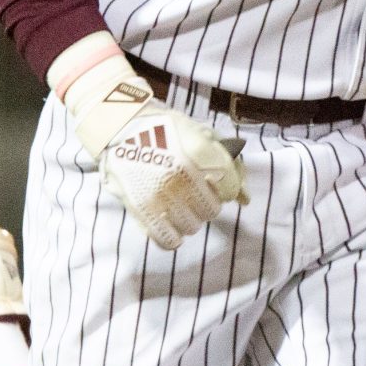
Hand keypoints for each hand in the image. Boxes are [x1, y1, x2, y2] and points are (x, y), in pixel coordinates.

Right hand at [55, 36, 245, 249]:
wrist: (120, 127)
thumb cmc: (167, 128)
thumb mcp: (203, 135)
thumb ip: (230, 166)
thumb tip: (246, 200)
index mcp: (200, 153)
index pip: (229, 189)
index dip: (226, 187)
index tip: (215, 182)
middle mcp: (181, 176)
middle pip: (211, 210)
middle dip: (207, 201)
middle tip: (194, 190)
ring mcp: (160, 195)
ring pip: (192, 226)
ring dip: (190, 216)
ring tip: (178, 201)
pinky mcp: (141, 210)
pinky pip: (167, 239)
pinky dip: (173, 235)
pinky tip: (169, 220)